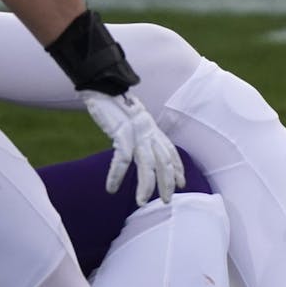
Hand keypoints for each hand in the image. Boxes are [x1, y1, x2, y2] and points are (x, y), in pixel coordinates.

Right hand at [81, 90, 184, 205]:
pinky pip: (122, 160)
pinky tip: (111, 188)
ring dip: (146, 186)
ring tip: (141, 202)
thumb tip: (137, 147)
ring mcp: (136, 133)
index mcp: (152, 129)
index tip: (182, 183)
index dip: (178, 167)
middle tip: (167, 201)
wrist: (103, 84)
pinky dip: (116, 175)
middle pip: (164, 162)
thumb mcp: (132, 119)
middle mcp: (148, 132)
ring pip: (147, 165)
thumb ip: (139, 132)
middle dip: (167, 183)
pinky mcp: (121, 133)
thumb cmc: (114, 102)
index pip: (170, 151)